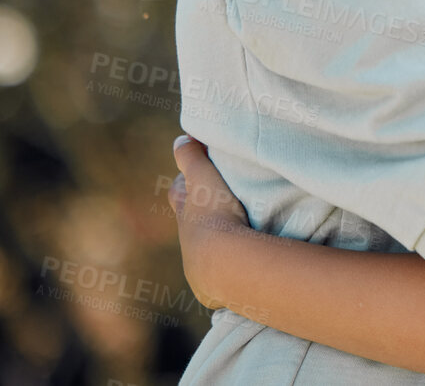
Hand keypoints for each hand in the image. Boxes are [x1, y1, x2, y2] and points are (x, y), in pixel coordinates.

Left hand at [169, 134, 248, 307]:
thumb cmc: (214, 215)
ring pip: (206, 248)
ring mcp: (201, 265)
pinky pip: (224, 270)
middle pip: (188, 222)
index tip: (194, 174)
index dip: (185, 181)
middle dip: (198, 213)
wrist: (224, 264)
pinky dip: (233, 264)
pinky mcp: (219, 286)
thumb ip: (192, 156)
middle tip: (215, 203)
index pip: (179, 192)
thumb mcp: (203, 177)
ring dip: (219, 240)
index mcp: (186, 213)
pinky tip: (245, 263)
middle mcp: (189, 241)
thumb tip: (181, 139)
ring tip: (238, 233)